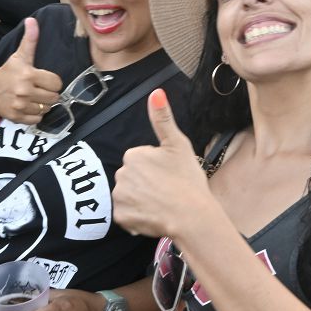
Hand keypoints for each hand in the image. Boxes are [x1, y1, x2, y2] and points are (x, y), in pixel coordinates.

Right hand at [0, 18, 62, 125]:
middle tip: (39, 89)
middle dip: (49, 93)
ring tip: (34, 97)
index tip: (44, 79)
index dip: (52, 81)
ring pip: (47, 108)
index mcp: (28, 74)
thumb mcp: (19, 56)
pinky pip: (38, 119)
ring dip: (43, 104)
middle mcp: (25, 91)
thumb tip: (32, 20)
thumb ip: (29, 40)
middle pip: (54, 97)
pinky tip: (29, 106)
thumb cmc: (7, 73)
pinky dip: (36, 114)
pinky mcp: (18, 117)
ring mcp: (21, 106)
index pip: (56, 83)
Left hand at [113, 89, 213, 238]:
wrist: (191, 216)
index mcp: (134, 155)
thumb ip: (163, 119)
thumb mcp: (178, 145)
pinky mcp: (121, 217)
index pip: (142, 160)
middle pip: (134, 178)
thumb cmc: (187, 180)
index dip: (157, 169)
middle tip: (167, 190)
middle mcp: (121, 174)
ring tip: (161, 205)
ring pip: (129, 196)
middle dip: (146, 184)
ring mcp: (119, 197)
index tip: (170, 175)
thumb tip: (156, 92)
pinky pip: (126, 215)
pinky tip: (153, 217)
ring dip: (141, 201)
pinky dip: (136, 217)